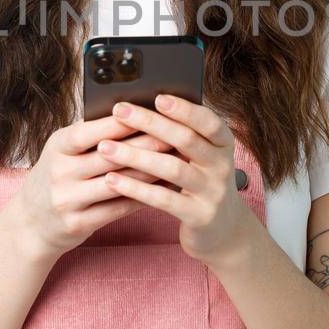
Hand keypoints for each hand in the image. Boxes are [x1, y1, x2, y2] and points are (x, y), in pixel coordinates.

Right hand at [5, 114, 177, 264]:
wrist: (30, 223)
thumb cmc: (56, 177)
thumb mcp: (62, 151)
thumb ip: (90, 137)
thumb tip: (133, 116)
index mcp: (57, 147)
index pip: (90, 131)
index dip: (120, 123)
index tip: (150, 113)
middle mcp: (60, 172)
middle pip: (110, 156)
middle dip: (146, 145)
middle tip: (176, 137)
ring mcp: (68, 200)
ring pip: (118, 183)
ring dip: (150, 172)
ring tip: (176, 162)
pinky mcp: (79, 223)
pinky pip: (118, 209)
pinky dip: (143, 198)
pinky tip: (163, 189)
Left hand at [101, 94, 258, 269]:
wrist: (223, 231)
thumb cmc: (200, 183)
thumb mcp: (200, 158)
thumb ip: (181, 136)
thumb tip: (139, 108)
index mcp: (223, 145)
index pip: (208, 121)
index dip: (184, 109)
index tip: (157, 97)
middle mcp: (223, 166)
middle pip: (186, 139)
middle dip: (150, 123)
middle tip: (119, 111)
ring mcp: (213, 192)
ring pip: (172, 168)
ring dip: (135, 155)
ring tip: (105, 148)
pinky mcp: (199, 216)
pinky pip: (164, 199)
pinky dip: (136, 188)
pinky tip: (112, 180)